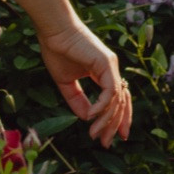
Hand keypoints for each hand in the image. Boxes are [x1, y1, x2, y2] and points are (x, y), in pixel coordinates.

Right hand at [37, 16, 131, 146]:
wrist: (52, 30)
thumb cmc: (56, 50)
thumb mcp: (66, 82)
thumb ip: (77, 100)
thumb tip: (88, 119)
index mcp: (103, 72)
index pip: (116, 99)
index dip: (117, 118)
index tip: (112, 136)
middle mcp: (111, 69)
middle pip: (120, 103)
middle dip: (114, 125)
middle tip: (105, 142)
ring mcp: (111, 66)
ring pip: (116, 100)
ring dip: (106, 120)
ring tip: (96, 134)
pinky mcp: (106, 63)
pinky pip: (109, 91)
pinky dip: (102, 106)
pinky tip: (92, 117)